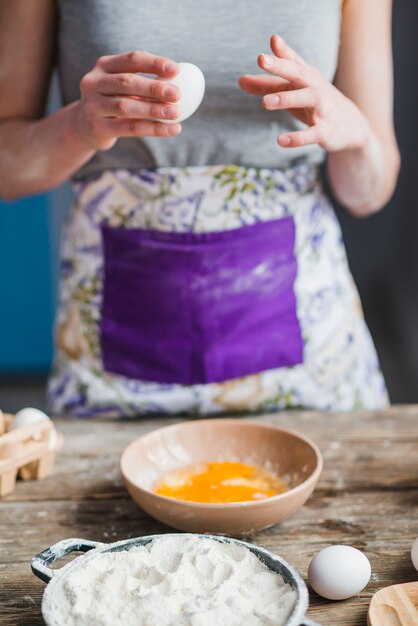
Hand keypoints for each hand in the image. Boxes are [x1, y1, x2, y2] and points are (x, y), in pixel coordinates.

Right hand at [76, 51, 182, 149]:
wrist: (85, 127)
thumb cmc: (114, 102)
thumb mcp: (122, 86)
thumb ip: (144, 81)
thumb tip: (183, 81)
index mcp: (103, 66)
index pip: (131, 60)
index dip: (154, 63)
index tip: (176, 70)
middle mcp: (94, 83)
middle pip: (127, 82)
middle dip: (154, 88)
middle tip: (177, 94)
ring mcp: (93, 106)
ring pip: (126, 107)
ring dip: (154, 110)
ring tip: (176, 113)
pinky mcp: (98, 127)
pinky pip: (130, 128)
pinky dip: (154, 129)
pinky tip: (173, 129)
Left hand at [239, 34, 370, 151]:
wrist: (349, 127)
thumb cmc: (314, 104)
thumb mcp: (292, 92)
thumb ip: (267, 86)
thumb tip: (240, 80)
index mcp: (306, 77)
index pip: (293, 61)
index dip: (282, 52)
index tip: (272, 41)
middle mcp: (316, 87)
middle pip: (299, 73)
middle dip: (281, 66)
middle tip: (261, 59)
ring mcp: (323, 108)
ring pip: (307, 98)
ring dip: (287, 98)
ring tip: (264, 102)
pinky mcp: (326, 131)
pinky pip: (312, 134)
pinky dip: (298, 137)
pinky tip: (280, 141)